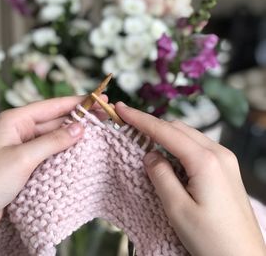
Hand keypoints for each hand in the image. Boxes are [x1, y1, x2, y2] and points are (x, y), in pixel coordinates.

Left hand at [0, 96, 104, 255]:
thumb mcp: (23, 158)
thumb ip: (53, 141)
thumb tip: (81, 128)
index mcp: (15, 119)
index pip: (53, 105)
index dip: (78, 102)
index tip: (100, 99)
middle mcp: (20, 130)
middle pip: (55, 120)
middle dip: (80, 118)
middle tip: (105, 115)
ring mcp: (23, 147)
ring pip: (54, 137)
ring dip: (74, 135)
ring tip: (99, 132)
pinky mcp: (26, 163)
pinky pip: (50, 152)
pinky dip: (65, 151)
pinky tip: (81, 151)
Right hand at [115, 102, 265, 255]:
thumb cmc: (211, 239)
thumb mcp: (177, 209)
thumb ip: (160, 176)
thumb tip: (150, 154)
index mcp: (205, 161)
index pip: (165, 131)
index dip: (140, 119)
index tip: (121, 109)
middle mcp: (219, 154)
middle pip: (178, 129)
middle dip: (152, 125)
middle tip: (129, 126)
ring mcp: (225, 160)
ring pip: (188, 137)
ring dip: (165, 136)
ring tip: (144, 142)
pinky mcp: (226, 169)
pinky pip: (197, 148)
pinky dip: (178, 147)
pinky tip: (167, 158)